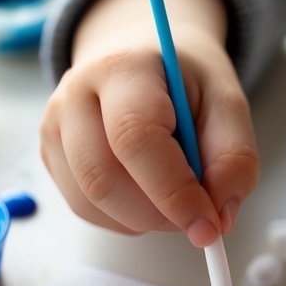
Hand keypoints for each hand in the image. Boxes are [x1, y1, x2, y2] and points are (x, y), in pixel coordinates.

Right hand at [40, 0, 259, 244]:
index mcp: (123, 68)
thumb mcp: (228, 105)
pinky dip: (123, 219)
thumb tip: (218, 218)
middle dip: (157, 214)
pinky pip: (83, 209)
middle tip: (196, 216)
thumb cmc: (184, 83)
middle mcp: (75, 93)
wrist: (141, 59)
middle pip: (102, 179)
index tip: (208, 225)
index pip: (136, 138)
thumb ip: (234, 159)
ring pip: (89, 202)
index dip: (173, 192)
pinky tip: (146, 195)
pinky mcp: (50, 156)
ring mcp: (54, 126)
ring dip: (141, 220)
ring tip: (172, 197)